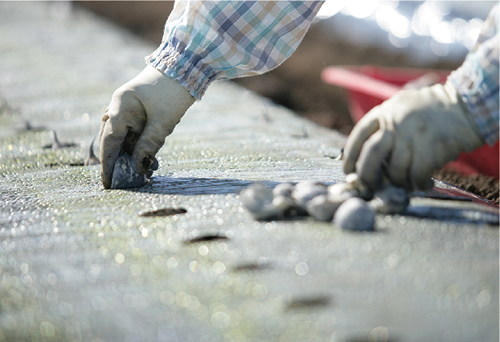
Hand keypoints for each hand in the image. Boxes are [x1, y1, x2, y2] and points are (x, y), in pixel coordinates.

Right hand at [99, 65, 194, 188]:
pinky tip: (149, 162)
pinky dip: (140, 148)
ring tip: (141, 175)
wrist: (187, 66)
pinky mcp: (139, 112)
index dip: (108, 164)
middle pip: (114, 141)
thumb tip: (137, 167)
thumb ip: (149, 145)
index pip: (109, 141)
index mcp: (121, 107)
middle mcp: (120, 108)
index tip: (108, 183)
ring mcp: (129, 109)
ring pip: (125, 139)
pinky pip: (135, 134)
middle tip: (123, 184)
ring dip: (132, 157)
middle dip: (118, 163)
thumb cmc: (174, 91)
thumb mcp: (163, 122)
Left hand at [343, 81, 484, 190]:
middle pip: (372, 154)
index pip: (359, 135)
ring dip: (398, 182)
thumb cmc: (429, 112)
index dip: (350, 155)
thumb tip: (363, 157)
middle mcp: (395, 123)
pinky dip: (418, 184)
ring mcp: (413, 136)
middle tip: (369, 185)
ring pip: (396, 169)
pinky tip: (423, 183)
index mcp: (384, 112)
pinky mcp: (430, 149)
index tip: (348, 170)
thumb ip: (383, 126)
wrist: (466, 106)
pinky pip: (417, 175)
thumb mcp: (400, 108)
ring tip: (404, 184)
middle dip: (367, 174)